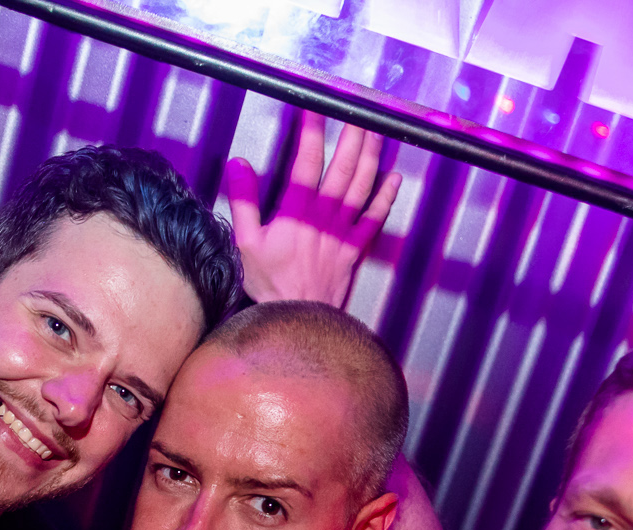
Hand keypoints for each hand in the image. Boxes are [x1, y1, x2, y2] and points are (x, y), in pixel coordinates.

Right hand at [229, 112, 402, 305]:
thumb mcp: (246, 242)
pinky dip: (386, 197)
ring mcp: (343, 232)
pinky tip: (393, 178)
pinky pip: (375, 219)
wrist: (298, 318)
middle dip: (352, 135)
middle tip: (358, 110)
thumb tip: (239, 166)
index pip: (307, 161)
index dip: (312, 132)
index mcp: (297, 211)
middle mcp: (324, 217)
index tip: (313, 108)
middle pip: (343, 167)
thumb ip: (244, 201)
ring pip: (362, 186)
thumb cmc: (271, 285)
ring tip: (376, 130)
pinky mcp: (354, 249)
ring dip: (371, 156)